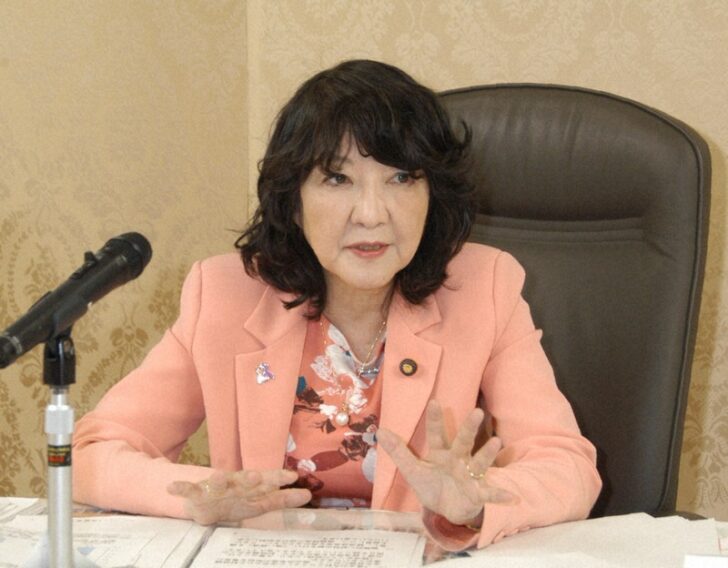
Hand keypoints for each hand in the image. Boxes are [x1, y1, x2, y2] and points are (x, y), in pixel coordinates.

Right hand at [167, 469, 310, 524]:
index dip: (279, 480)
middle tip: (257, 477)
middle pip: (244, 480)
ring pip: (216, 482)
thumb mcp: (259, 502)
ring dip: (217, 479)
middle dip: (250, 479)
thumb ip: (281, 499)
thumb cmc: (236, 501)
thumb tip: (308, 495)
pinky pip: (187, 490)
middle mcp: (234, 483)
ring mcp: (214, 487)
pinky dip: (180, 488)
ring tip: (218, 476)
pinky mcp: (196, 494)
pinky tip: (173, 487)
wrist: (205, 503)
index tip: (294, 477)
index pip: (268, 481)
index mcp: (250, 486)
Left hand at [377, 400, 515, 526]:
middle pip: (463, 442)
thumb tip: (380, 431)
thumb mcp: (412, 470)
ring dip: (487, 453)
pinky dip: (501, 495)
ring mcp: (470, 475)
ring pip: (479, 462)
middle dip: (469, 428)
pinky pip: (490, 493)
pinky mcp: (478, 493)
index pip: (437, 434)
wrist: (447, 509)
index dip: (435, 420)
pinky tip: (513, 497)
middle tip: (477, 412)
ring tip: (496, 442)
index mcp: (441, 453)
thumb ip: (398, 452)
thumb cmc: (432, 485)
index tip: (434, 402)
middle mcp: (458, 460)